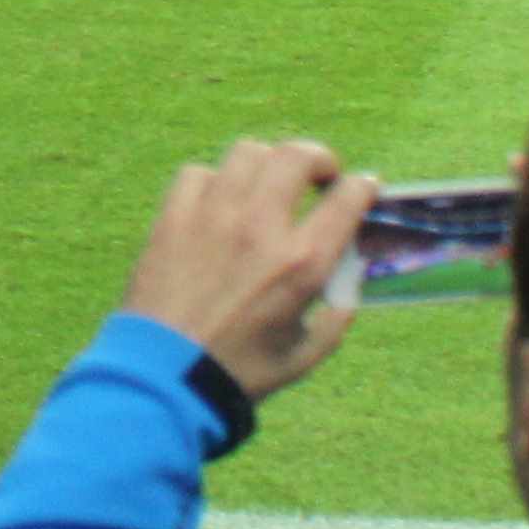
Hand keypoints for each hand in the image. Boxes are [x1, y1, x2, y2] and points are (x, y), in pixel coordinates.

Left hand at [118, 137, 370, 402]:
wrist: (164, 374)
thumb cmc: (240, 371)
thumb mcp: (306, 355)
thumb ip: (336, 316)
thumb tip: (349, 280)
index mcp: (301, 263)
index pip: (346, 200)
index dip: (363, 187)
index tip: (364, 186)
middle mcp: (260, 228)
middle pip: (296, 156)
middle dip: (318, 158)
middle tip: (320, 174)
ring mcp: (212, 216)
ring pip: (248, 153)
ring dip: (268, 163)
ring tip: (270, 183)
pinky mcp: (173, 216)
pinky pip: (198, 173)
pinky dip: (215, 181)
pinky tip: (219, 201)